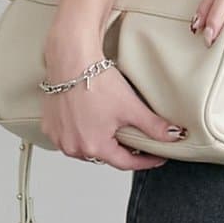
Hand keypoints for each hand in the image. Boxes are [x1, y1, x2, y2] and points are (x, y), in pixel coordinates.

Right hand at [39, 65, 184, 171]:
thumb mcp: (131, 107)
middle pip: (104, 156)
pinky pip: (69, 138)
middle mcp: (73, 147)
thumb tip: (173, 135)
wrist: (70, 60)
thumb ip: (153, 126)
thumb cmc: (95, 81)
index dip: (145, 161)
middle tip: (135, 141)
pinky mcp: (50, 127)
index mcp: (94, 146)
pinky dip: (81, 133)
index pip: (126, 163)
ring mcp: (59, 137)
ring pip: (86, 148)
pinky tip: (89, 122)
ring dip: (99, 143)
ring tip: (111, 130)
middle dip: (121, 151)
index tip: (156, 157)